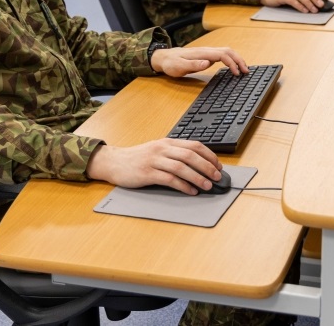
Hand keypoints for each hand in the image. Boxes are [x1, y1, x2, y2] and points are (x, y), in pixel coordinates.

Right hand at [86, 139, 222, 194]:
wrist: (115, 162)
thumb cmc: (138, 158)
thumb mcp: (158, 150)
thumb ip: (175, 154)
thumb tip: (198, 165)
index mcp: (167, 142)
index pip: (194, 145)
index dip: (209, 155)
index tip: (218, 165)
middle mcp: (162, 149)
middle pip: (190, 156)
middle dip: (207, 167)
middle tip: (217, 177)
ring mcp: (154, 160)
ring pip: (181, 167)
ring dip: (197, 177)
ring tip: (207, 186)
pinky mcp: (147, 173)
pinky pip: (169, 179)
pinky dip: (183, 186)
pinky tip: (190, 191)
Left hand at [150, 46, 247, 77]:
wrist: (164, 57)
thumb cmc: (171, 63)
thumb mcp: (179, 67)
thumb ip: (193, 65)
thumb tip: (207, 63)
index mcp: (202, 53)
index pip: (222, 55)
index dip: (232, 63)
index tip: (236, 73)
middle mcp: (207, 51)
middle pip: (228, 51)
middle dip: (239, 60)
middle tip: (246, 71)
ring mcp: (207, 52)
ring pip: (227, 51)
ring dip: (237, 59)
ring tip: (243, 69)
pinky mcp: (207, 55)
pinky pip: (223, 55)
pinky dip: (231, 59)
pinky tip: (233, 66)